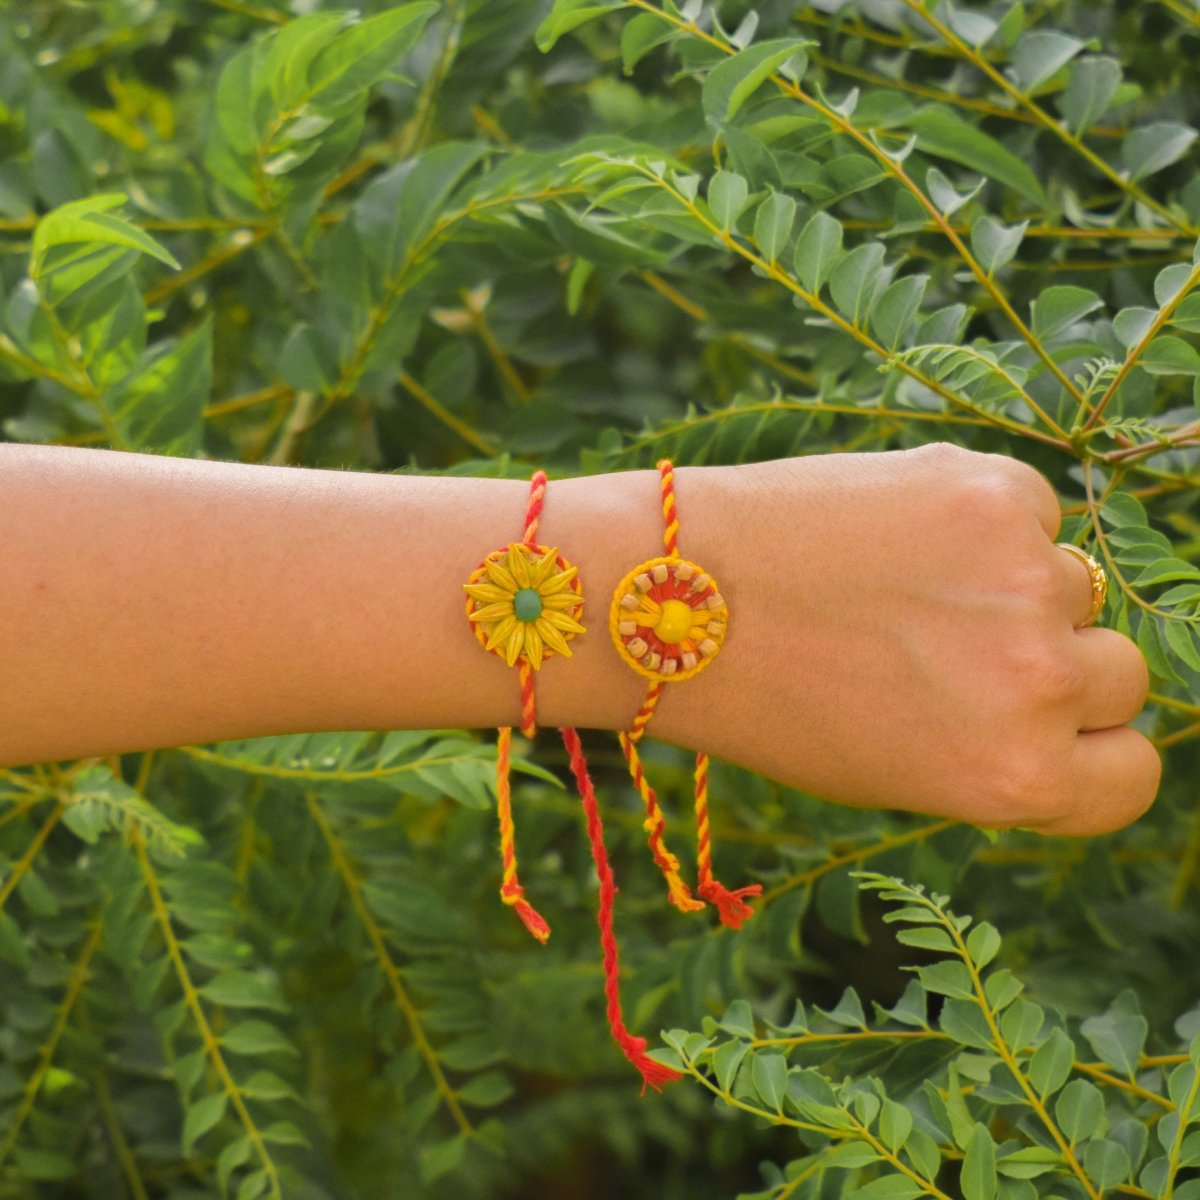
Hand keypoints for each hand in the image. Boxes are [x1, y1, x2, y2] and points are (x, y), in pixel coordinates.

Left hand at [564, 444, 1158, 835]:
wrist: (675, 597)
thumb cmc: (770, 698)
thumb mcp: (894, 770)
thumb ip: (998, 749)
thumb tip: (1070, 703)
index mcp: (1016, 777)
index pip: (1131, 774)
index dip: (1089, 750)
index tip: (1046, 726)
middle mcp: (1042, 684)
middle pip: (1119, 674)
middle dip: (1056, 665)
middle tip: (958, 646)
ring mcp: (1026, 577)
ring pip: (1076, 585)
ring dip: (1015, 587)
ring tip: (905, 585)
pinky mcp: (994, 489)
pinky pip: (1030, 508)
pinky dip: (981, 519)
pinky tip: (893, 531)